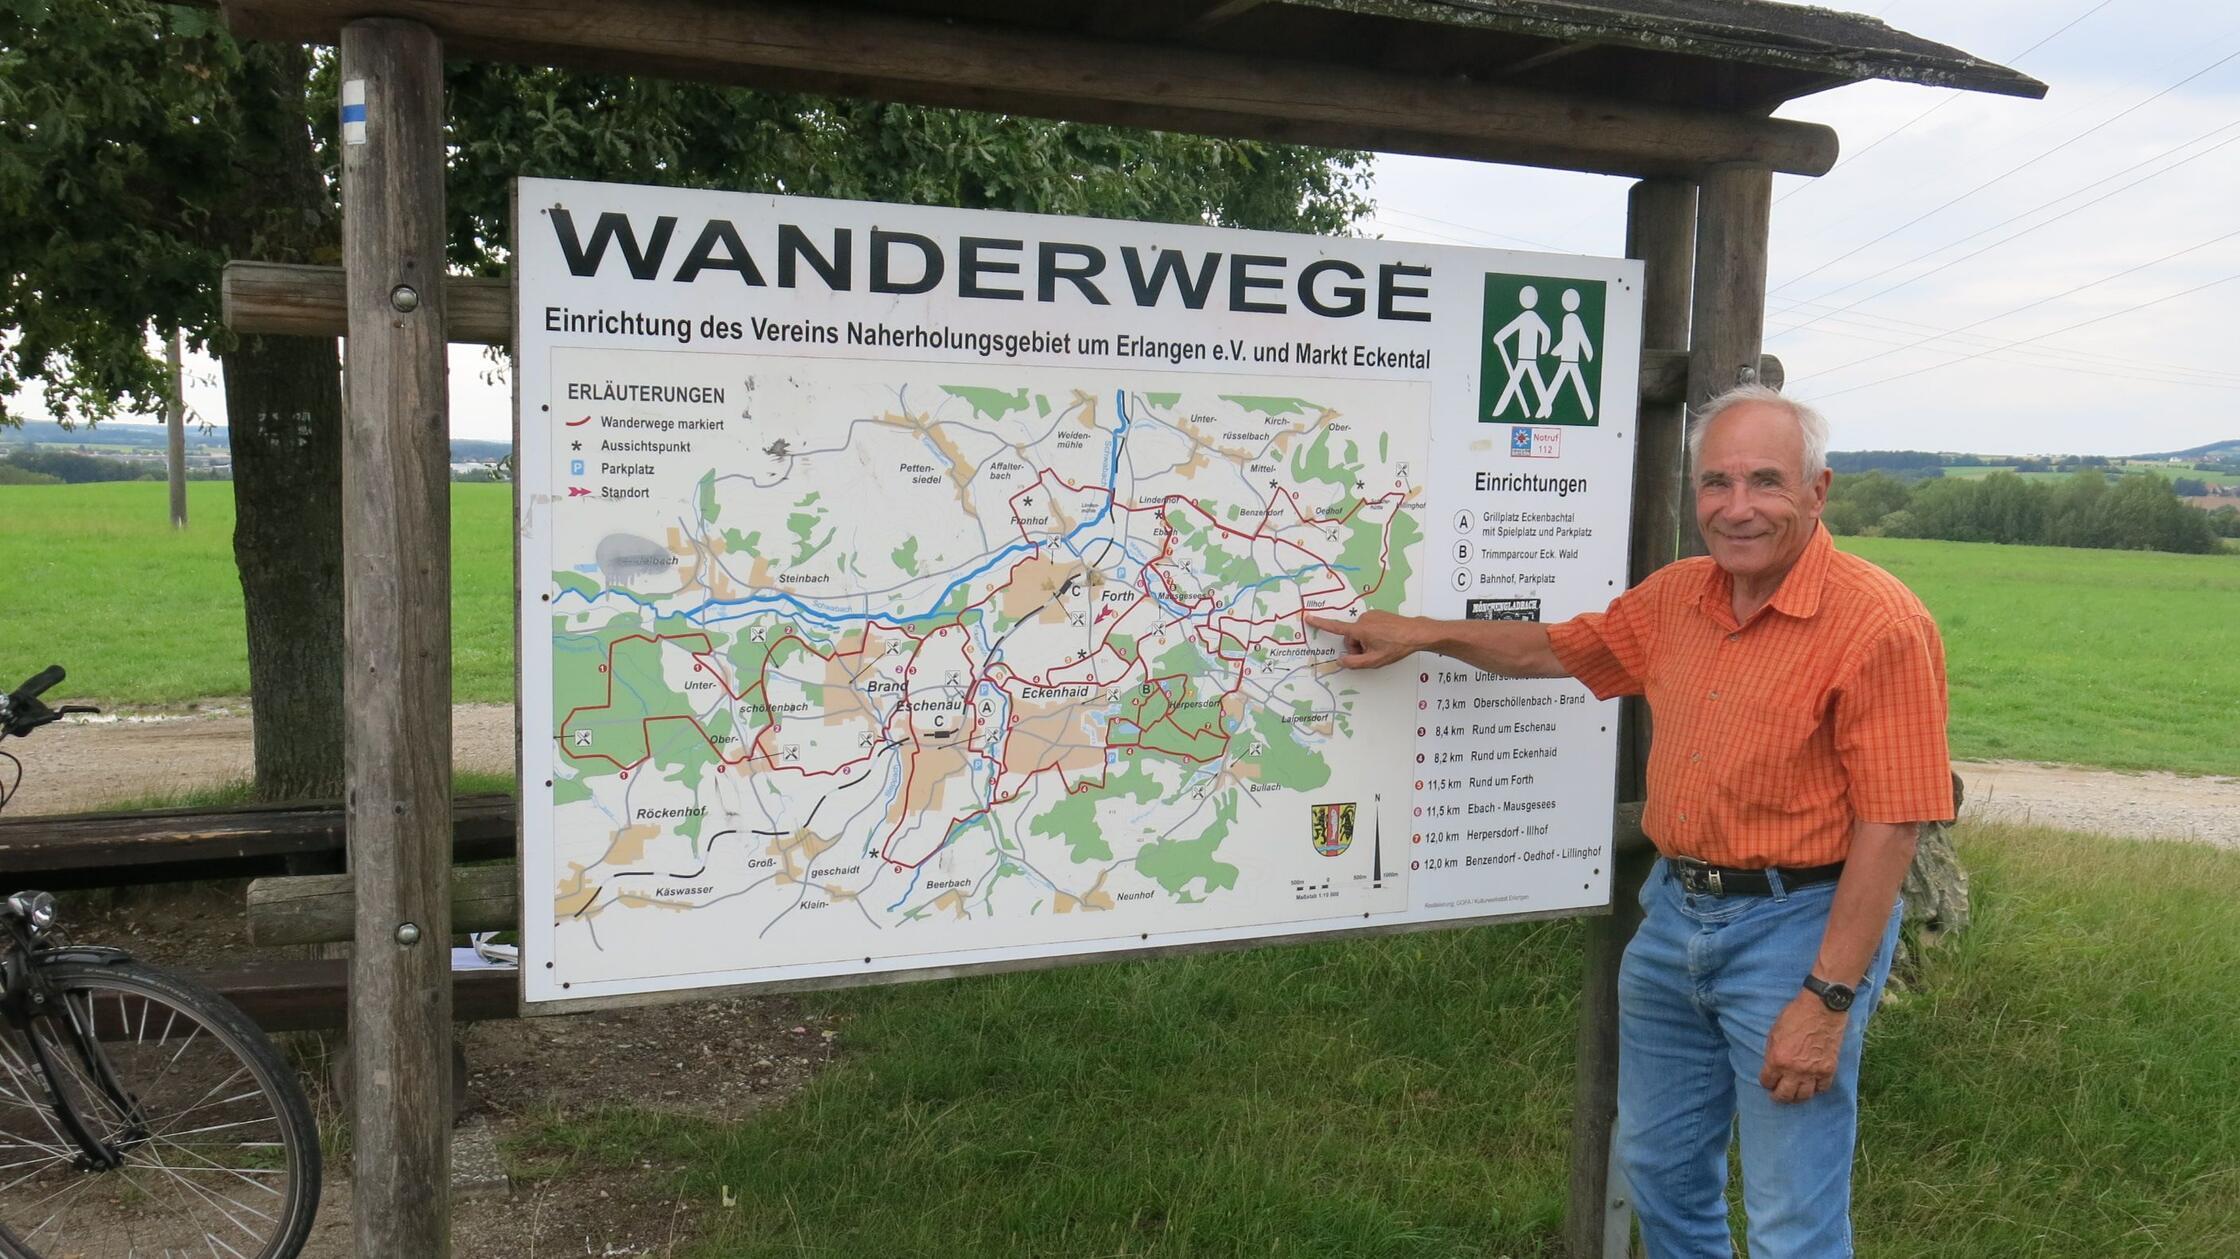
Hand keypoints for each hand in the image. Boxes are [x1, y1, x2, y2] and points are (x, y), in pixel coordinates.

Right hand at [1301, 610, 1427, 669]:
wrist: (1415, 633)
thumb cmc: (1396, 646)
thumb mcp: (1375, 660)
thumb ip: (1354, 663)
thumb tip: (1340, 661)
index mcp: (1360, 630)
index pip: (1335, 628)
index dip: (1320, 624)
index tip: (1308, 618)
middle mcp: (1363, 620)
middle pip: (1351, 637)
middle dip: (1357, 647)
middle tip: (1372, 653)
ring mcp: (1371, 616)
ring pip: (1360, 633)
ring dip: (1366, 642)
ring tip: (1381, 646)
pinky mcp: (1378, 614)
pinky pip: (1368, 627)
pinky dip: (1372, 635)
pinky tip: (1384, 639)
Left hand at [1759, 990, 1846, 1103]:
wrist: (1821, 1008)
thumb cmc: (1795, 1015)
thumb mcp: (1774, 1032)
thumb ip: (1772, 1052)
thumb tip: (1771, 1067)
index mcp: (1777, 1059)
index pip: (1767, 1082)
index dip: (1766, 1082)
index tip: (1768, 1082)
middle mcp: (1794, 1070)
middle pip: (1784, 1095)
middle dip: (1778, 1097)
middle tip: (1778, 1095)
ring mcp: (1813, 1071)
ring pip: (1804, 1096)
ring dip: (1797, 1097)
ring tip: (1794, 1094)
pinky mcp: (1829, 1069)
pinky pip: (1822, 1088)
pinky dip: (1817, 1089)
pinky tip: (1812, 1085)